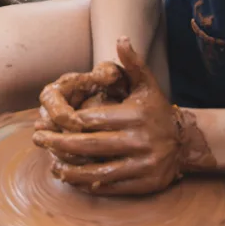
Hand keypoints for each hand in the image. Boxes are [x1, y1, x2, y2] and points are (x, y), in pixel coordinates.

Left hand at [32, 38, 205, 194]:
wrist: (186, 142)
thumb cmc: (156, 111)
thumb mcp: (147, 85)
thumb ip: (132, 63)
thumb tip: (121, 38)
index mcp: (135, 115)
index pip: (91, 120)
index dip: (66, 123)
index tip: (47, 122)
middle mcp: (139, 140)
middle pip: (89, 146)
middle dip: (59, 144)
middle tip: (38, 140)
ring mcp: (144, 164)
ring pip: (98, 172)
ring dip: (71, 170)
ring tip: (53, 166)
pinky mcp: (146, 183)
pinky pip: (112, 187)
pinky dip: (90, 185)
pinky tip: (74, 179)